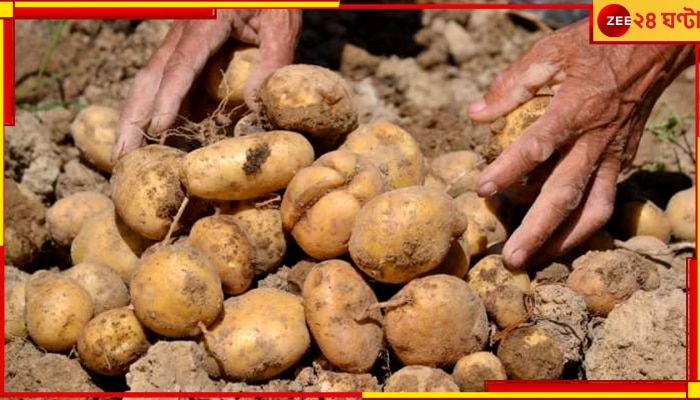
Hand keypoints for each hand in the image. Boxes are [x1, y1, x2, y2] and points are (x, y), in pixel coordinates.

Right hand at [112, 10, 301, 160]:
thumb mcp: (280, 24)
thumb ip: (272, 60)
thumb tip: (255, 106)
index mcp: (205, 24)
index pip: (180, 66)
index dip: (167, 99)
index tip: (156, 129)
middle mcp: (184, 34)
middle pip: (151, 78)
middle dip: (134, 117)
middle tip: (121, 154)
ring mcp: (183, 43)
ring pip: (154, 83)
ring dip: (141, 118)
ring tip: (130, 154)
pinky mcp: (190, 51)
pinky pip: (174, 84)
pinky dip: (166, 110)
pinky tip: (162, 138)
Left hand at [468, 19, 693, 269]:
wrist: (652, 47)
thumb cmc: (594, 47)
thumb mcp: (550, 51)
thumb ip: (511, 84)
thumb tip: (475, 115)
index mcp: (575, 108)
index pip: (538, 145)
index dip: (509, 170)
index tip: (482, 189)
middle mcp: (596, 139)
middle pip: (566, 193)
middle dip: (537, 230)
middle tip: (512, 258)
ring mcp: (613, 155)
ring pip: (592, 209)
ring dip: (564, 240)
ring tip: (534, 259)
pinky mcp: (623, 163)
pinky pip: (606, 202)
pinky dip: (584, 225)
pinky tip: (560, 238)